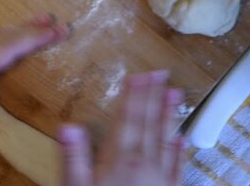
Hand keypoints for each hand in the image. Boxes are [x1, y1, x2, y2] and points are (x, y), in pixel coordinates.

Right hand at [57, 71, 185, 185]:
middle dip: (153, 96)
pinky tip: (182, 139)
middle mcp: (143, 163)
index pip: (127, 119)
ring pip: (165, 139)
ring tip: (175, 94)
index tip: (139, 75)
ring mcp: (160, 177)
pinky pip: (177, 166)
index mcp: (119, 159)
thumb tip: (67, 127)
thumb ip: (73, 157)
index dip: (133, 95)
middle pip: (148, 124)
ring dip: (169, 115)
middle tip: (160, 74)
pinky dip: (180, 151)